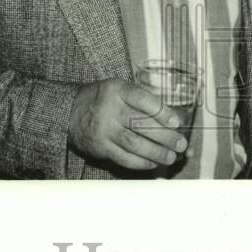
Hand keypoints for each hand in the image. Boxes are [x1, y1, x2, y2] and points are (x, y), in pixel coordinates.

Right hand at [68, 78, 189, 170]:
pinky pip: (124, 158)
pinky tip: (153, 163)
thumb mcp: (120, 88)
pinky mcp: (100, 147)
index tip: (177, 122)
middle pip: (141, 124)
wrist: (71, 112)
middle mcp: (110, 109)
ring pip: (134, 144)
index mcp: (118, 90)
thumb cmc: (104, 98)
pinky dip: (141, 162)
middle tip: (181, 144)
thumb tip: (173, 115)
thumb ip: (143, 98)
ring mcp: (104, 130)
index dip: (162, 112)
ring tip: (171, 157)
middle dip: (165, 136)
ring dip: (156, 153)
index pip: (143, 100)